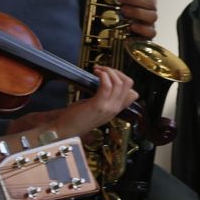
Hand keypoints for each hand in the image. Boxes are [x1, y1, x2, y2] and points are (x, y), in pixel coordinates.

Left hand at [7, 67, 137, 138]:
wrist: (66, 130)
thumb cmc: (77, 118)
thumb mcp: (96, 108)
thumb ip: (104, 98)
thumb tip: (106, 84)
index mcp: (116, 109)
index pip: (133, 93)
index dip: (124, 80)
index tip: (111, 75)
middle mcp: (115, 109)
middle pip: (128, 84)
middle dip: (117, 71)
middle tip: (104, 69)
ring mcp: (108, 107)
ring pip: (119, 83)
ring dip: (108, 71)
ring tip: (98, 70)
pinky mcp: (98, 105)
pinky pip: (106, 86)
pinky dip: (103, 76)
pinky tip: (96, 73)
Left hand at [112, 0, 157, 38]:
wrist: (128, 27)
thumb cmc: (126, 8)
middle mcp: (151, 5)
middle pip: (149, 1)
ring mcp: (151, 19)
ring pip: (151, 16)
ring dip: (137, 13)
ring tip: (123, 11)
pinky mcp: (150, 32)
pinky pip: (150, 32)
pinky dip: (142, 29)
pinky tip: (131, 27)